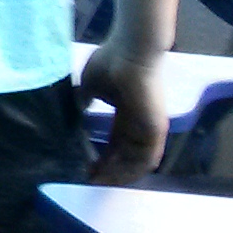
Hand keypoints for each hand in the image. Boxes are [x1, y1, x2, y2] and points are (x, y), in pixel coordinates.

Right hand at [80, 40, 169, 185]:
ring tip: (99, 182)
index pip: (115, 142)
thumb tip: (75, 112)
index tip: (84, 167)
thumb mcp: (91, 85)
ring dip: (120, 174)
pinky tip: (115, 177)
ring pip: (137, 161)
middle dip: (108, 170)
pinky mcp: (156, 129)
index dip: (101, 156)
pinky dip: (133, 170)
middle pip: (126, 155)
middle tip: (89, 179)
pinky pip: (148, 158)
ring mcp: (150, 126)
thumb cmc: (111, 62)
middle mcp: (140, 123)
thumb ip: (85, 100)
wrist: (131, 50)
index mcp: (126, 112)